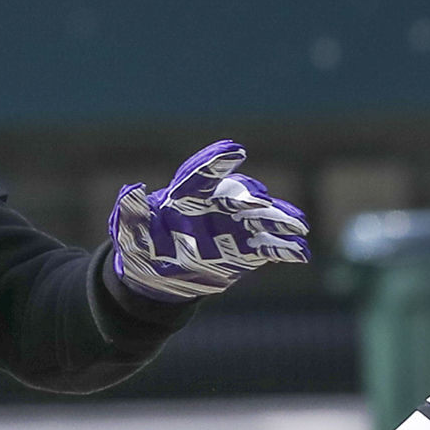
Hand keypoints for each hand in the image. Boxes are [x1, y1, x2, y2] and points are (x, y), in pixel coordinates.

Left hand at [109, 141, 308, 302]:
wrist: (158, 279)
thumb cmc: (140, 248)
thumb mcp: (128, 234)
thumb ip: (130, 214)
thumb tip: (132, 190)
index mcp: (184, 196)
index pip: (200, 175)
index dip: (216, 162)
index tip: (235, 150)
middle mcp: (215, 207)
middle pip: (237, 194)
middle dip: (251, 196)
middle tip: (261, 200)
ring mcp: (234, 227)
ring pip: (261, 218)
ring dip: (280, 219)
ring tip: (298, 224)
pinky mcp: (246, 251)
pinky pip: (269, 247)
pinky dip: (285, 248)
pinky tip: (301, 252)